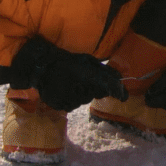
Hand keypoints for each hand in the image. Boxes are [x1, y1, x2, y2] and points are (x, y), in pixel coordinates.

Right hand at [10, 37, 127, 111]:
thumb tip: (120, 78)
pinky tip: (66, 89)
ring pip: (86, 100)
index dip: (119, 92)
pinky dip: (73, 98)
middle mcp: (79, 89)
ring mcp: (70, 99)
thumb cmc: (67, 61)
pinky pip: (74, 105)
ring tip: (72, 83)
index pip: (109, 87)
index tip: (124, 96)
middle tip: (87, 79)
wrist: (40, 67)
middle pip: (98, 94)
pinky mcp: (62, 106)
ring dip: (84, 93)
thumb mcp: (87, 60)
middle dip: (98, 88)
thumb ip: (105, 70)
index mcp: (87, 75)